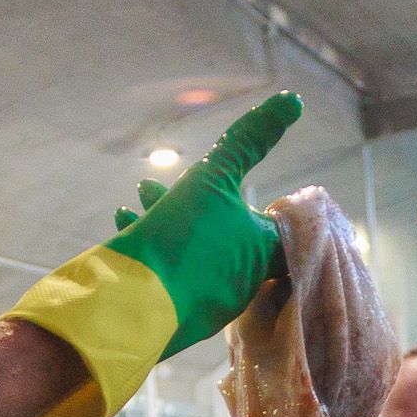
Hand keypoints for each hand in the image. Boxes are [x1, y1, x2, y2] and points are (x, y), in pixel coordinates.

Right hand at [4, 93, 299, 416]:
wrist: (132, 305)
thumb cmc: (181, 237)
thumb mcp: (215, 175)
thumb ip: (252, 139)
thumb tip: (292, 100)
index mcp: (265, 252)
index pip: (279, 223)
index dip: (254, 201)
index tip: (232, 187)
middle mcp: (246, 282)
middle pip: (228, 232)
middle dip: (192, 200)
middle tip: (152, 186)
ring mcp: (212, 303)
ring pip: (196, 251)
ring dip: (167, 218)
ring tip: (137, 198)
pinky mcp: (178, 315)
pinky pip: (174, 274)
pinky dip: (154, 246)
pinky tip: (124, 225)